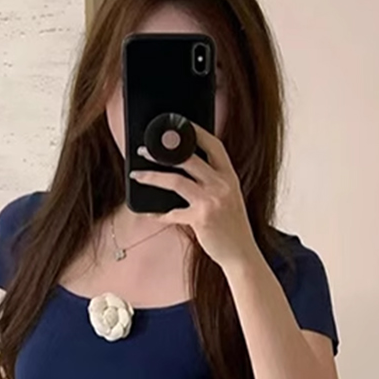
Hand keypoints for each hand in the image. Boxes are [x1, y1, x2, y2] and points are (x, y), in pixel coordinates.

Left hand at [129, 123, 258, 270]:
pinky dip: (159, 214)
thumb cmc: (232, 227)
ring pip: (175, 181)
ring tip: (137, 176)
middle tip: (143, 151)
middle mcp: (222, 185)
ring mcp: (212, 201)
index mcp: (230, 177)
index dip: (195, 132)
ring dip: (152, 177)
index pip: (214, 145)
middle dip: (161, 153)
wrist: (241, 253)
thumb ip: (213, 182)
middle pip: (188, 159)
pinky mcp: (201, 219)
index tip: (178, 125)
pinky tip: (151, 213)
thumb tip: (184, 171)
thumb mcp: (228, 198)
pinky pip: (172, 213)